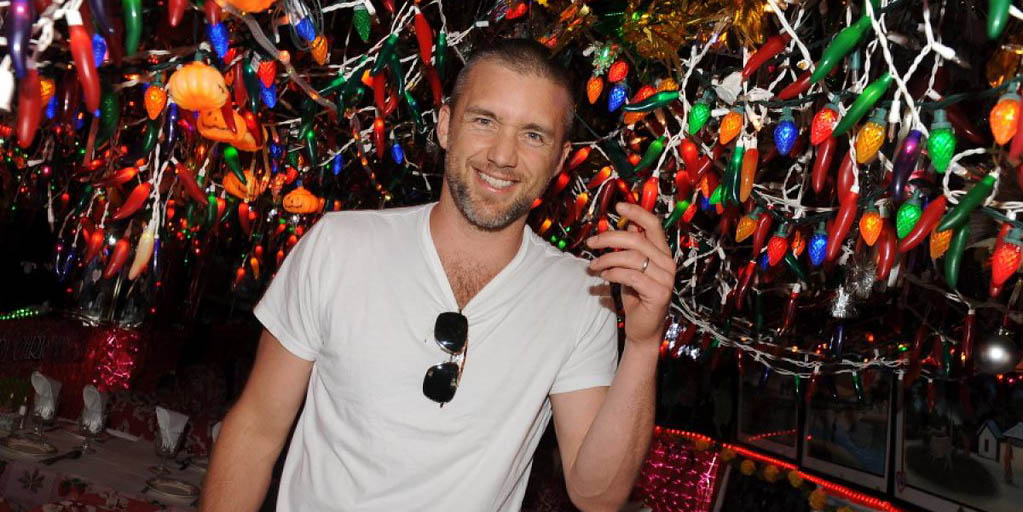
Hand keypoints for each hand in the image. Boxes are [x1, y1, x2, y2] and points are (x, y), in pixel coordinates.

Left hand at [586, 202, 676, 346]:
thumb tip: (624, 224)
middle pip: (637, 239)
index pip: (654, 225)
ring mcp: (666, 279)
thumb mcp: (631, 268)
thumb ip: (632, 248)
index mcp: (662, 253)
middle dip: (610, 238)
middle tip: (591, 243)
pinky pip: (632, 276)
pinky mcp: (659, 294)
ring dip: (607, 259)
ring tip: (593, 266)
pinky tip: (603, 276)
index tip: (618, 207)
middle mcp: (668, 263)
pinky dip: (614, 273)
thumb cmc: (635, 296)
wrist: (642, 329)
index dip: (637, 213)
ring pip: (632, 258)